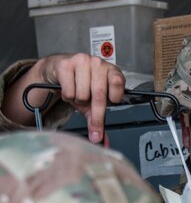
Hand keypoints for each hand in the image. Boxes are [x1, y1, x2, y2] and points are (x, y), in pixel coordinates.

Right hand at [4, 53, 125, 142]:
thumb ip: (98, 121)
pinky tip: (68, 88)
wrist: (60, 71)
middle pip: (100, 95)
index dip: (113, 97)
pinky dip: (68, 95)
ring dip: (78, 100)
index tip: (110, 103)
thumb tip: (102, 141)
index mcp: (111, 70)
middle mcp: (98, 63)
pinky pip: (69, 91)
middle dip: (95, 112)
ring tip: (77, 93)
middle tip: (90, 114)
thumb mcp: (92, 103)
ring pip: (83, 94)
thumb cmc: (80, 86)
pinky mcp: (66, 64)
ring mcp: (82, 61)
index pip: (118, 83)